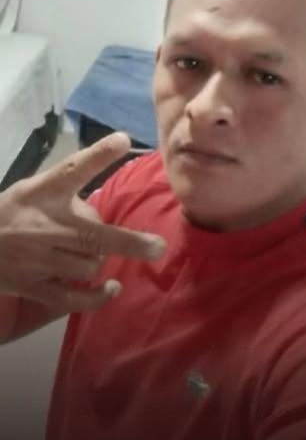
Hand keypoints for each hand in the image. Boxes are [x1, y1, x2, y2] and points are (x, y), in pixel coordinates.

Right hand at [0, 132, 165, 311]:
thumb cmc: (13, 213)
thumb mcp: (35, 190)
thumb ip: (68, 192)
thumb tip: (102, 213)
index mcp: (43, 194)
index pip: (71, 170)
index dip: (98, 156)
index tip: (123, 140)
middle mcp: (45, 226)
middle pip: (92, 236)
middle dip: (129, 243)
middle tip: (158, 247)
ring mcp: (39, 260)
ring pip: (89, 266)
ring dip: (99, 260)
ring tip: (95, 253)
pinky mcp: (34, 287)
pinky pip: (72, 298)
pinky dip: (96, 297)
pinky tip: (112, 288)